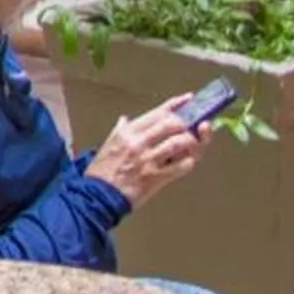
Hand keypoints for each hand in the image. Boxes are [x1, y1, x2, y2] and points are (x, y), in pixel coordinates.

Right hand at [90, 99, 207, 206]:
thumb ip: (120, 130)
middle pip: (172, 124)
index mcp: (128, 132)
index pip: (157, 113)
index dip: (176, 104)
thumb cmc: (102, 169)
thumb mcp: (108, 143)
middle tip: (196, 124)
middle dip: (188, 123)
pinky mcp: (156, 177)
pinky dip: (188, 162)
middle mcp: (139, 142)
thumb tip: (126, 120)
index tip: (189, 99)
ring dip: (191, 142)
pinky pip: (180, 166)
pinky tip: (188, 161)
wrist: (98, 194)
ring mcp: (148, 160)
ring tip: (193, 143)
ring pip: (179, 143)